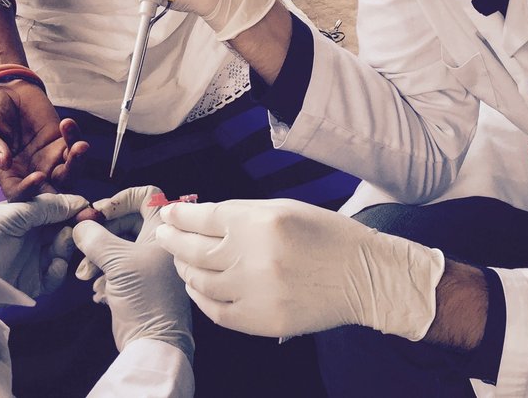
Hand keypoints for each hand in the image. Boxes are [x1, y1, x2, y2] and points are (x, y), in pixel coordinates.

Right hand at [0, 79, 89, 199]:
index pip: (20, 195)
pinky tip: (67, 123)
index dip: (30, 191)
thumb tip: (3, 162)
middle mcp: (30, 171)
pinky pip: (73, 146)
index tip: (38, 176)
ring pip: (69, 172)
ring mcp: (48, 157)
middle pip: (52, 192)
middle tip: (74, 177)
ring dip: (77, 163)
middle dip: (67, 193)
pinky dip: (75, 137)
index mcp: (8, 175)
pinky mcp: (60, 141)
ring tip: (79, 146)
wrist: (4, 88)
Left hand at [0, 192, 89, 297]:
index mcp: (26, 215)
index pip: (58, 210)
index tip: (91, 209)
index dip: (75, 209)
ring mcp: (31, 261)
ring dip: (67, 247)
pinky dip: (58, 272)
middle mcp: (31, 237)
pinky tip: (55, 265)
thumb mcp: (13, 215)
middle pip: (65, 231)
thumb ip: (46, 207)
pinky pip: (53, 278)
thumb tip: (79, 200)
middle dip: (77, 229)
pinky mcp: (30, 285)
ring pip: (62, 254)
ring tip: (63, 242)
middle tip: (88, 227)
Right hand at [73, 186, 193, 359]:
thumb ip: (95, 238)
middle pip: (125, 222)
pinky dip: (103, 276)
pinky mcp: (137, 284)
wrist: (153, 342)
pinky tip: (97, 291)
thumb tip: (80, 226)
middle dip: (100, 235)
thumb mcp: (117, 261)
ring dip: (97, 258)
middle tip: (82, 246)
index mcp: (163, 231)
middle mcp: (158, 244)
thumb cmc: (144, 295)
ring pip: (117, 247)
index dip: (120, 198)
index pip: (146, 196)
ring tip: (85, 276)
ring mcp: (148, 264)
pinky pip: (115, 269)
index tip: (98, 213)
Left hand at [156, 199, 444, 340]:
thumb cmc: (327, 235)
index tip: (168, 215)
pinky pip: (216, 311)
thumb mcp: (284, 208)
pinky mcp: (261, 320)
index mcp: (260, 221)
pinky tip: (197, 288)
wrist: (363, 276)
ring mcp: (255, 291)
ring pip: (200, 280)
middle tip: (164, 236)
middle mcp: (253, 255)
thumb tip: (202, 216)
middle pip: (194, 249)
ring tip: (181, 261)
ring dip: (185, 269)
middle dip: (173, 241)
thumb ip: (242, 213)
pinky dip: (201, 298)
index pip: (204, 217)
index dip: (181, 216)